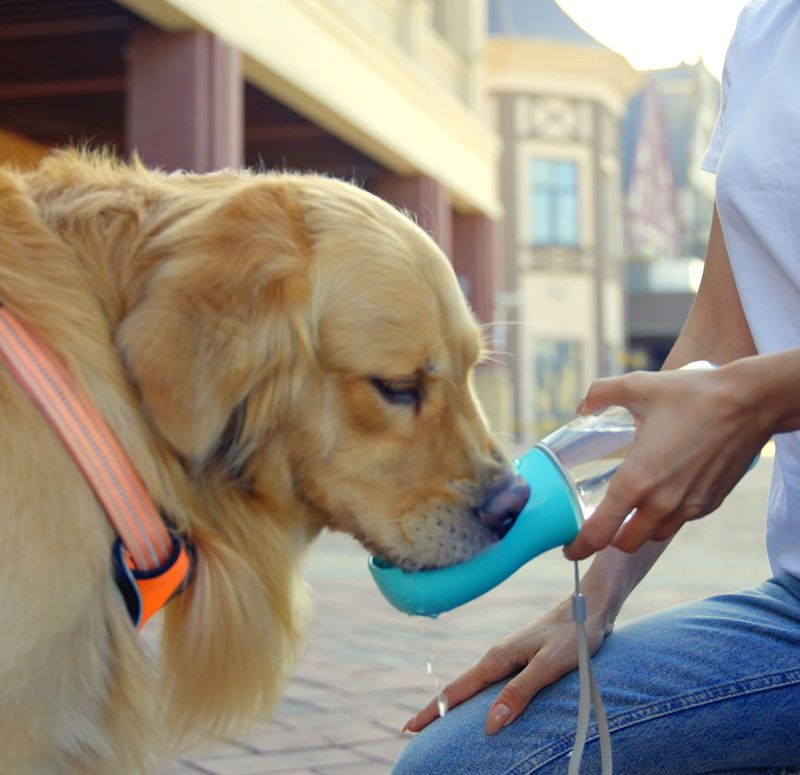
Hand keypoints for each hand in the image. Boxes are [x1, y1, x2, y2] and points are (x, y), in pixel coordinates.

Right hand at [403, 598, 607, 734]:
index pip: (458, 690)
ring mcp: (509, 657)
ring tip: (439, 723)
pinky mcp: (521, 660)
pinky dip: (477, 697)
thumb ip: (521, 692)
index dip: (434, 710)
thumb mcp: (548, 665)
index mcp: (498, 658)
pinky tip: (481, 707)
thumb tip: (491, 723)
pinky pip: (491, 683)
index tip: (409, 728)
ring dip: (455, 704)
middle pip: (461, 688)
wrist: (588, 605)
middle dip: (437, 709)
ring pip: (475, 685)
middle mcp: (498, 657)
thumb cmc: (573, 634)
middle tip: (414, 730)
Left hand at [564, 364, 768, 560]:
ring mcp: (688, 506)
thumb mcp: (637, 386)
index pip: (600, 531)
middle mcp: (661, 502)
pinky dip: (664, 517)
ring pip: (654, 535)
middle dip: (609, 539)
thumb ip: (600, 393)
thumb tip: (582, 405)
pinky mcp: (709, 503)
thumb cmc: (691, 394)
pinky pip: (679, 521)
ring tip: (628, 511)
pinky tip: (660, 494)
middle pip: (626, 543)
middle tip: (599, 525)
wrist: (749, 402)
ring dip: (638, 530)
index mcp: (636, 480)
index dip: (580, 545)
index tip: (569, 550)